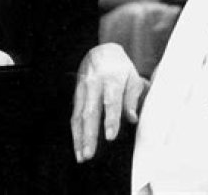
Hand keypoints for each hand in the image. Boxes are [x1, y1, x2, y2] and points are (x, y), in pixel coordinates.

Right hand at [71, 43, 148, 161]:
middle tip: (90, 153)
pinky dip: (75, 132)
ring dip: (79, 137)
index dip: (110, 119)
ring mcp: (83, 89)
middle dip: (89, 134)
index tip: (110, 136)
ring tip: (82, 156)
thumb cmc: (121, 68)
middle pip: (91, 111)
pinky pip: (74, 115)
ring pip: (79, 115)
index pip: (111, 101)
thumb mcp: (132, 78)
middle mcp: (95, 84)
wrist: (102, 51)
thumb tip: (132, 119)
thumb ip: (132, 98)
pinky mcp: (76, 94)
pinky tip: (77, 146)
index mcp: (112, 79)